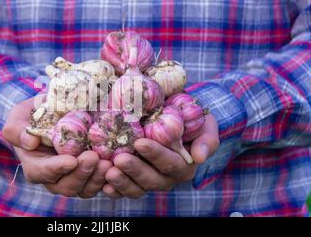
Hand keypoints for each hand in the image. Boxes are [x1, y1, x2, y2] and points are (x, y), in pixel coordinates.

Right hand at [2, 97, 111, 197]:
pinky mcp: (90, 175)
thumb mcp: (19, 117)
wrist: (53, 115)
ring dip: (97, 178)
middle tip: (93, 157)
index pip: (43, 173)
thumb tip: (30, 143)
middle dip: (81, 173)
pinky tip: (116, 165)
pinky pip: (99, 183)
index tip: (71, 160)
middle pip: (66, 185)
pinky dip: (107, 177)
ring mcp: (73, 178)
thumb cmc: (32, 117)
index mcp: (35, 167)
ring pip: (84, 188)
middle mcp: (54, 178)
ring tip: (107, 162)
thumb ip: (17, 129)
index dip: (57, 169)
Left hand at [103, 114, 218, 198]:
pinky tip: (103, 184)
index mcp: (184, 166)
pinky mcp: (133, 182)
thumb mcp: (204, 124)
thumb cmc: (189, 119)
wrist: (172, 119)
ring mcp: (149, 181)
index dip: (156, 154)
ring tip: (108, 171)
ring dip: (122, 182)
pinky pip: (123, 191)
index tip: (140, 143)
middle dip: (135, 169)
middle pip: (152, 179)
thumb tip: (200, 157)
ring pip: (136, 188)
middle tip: (119, 159)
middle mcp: (167, 178)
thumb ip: (207, 139)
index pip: (170, 163)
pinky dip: (114, 190)